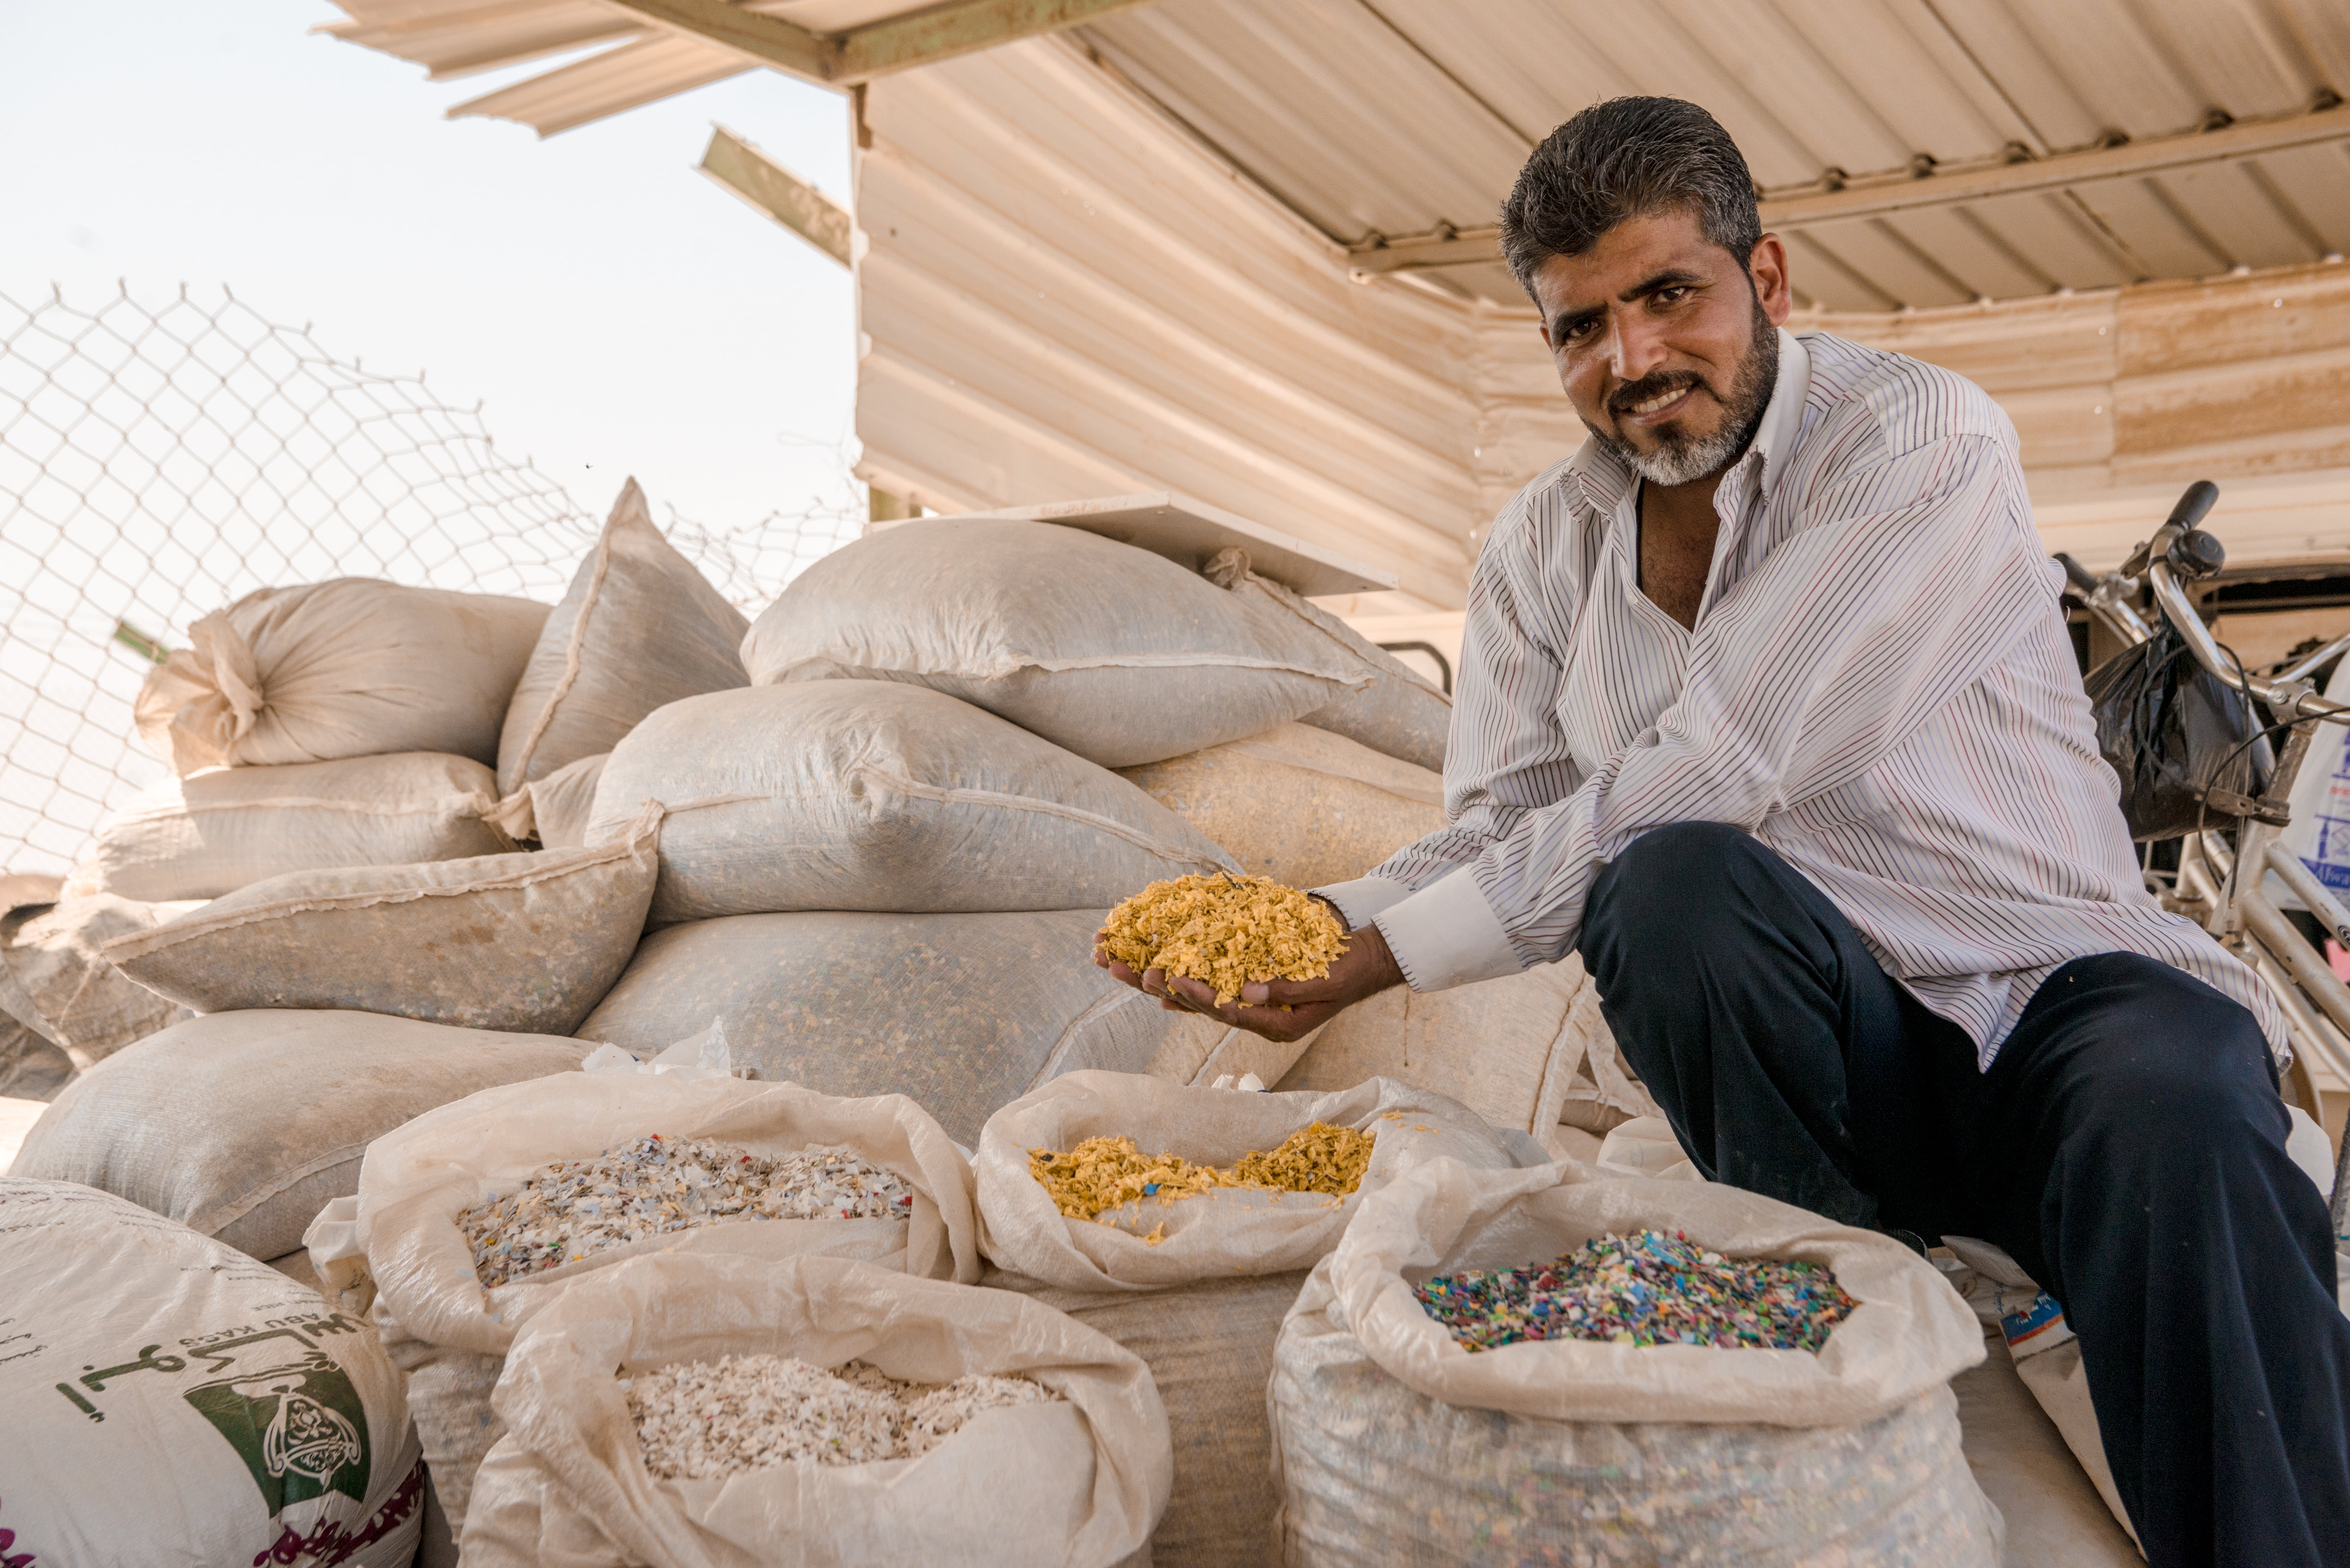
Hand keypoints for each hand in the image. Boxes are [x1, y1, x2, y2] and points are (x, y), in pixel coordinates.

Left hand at [1091, 920, 1404, 1043]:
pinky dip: (1184, 981)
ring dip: (1161, 982)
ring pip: (1200, 997)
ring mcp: (1253, 1005)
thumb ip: (1290, 987)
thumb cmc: (1350, 969)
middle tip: (1124, 969)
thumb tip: (1250, 991)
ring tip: (1122, 967)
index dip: (1196, 995)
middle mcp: (1258, 1018)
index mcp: (1276, 1024)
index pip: (1227, 1011)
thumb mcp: (1328, 979)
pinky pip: (1211, 988)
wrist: (1366, 961)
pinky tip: (1156, 978)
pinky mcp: (1250, 990)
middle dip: (1161, 986)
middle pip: (1202, 1006)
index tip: (1169, 977)